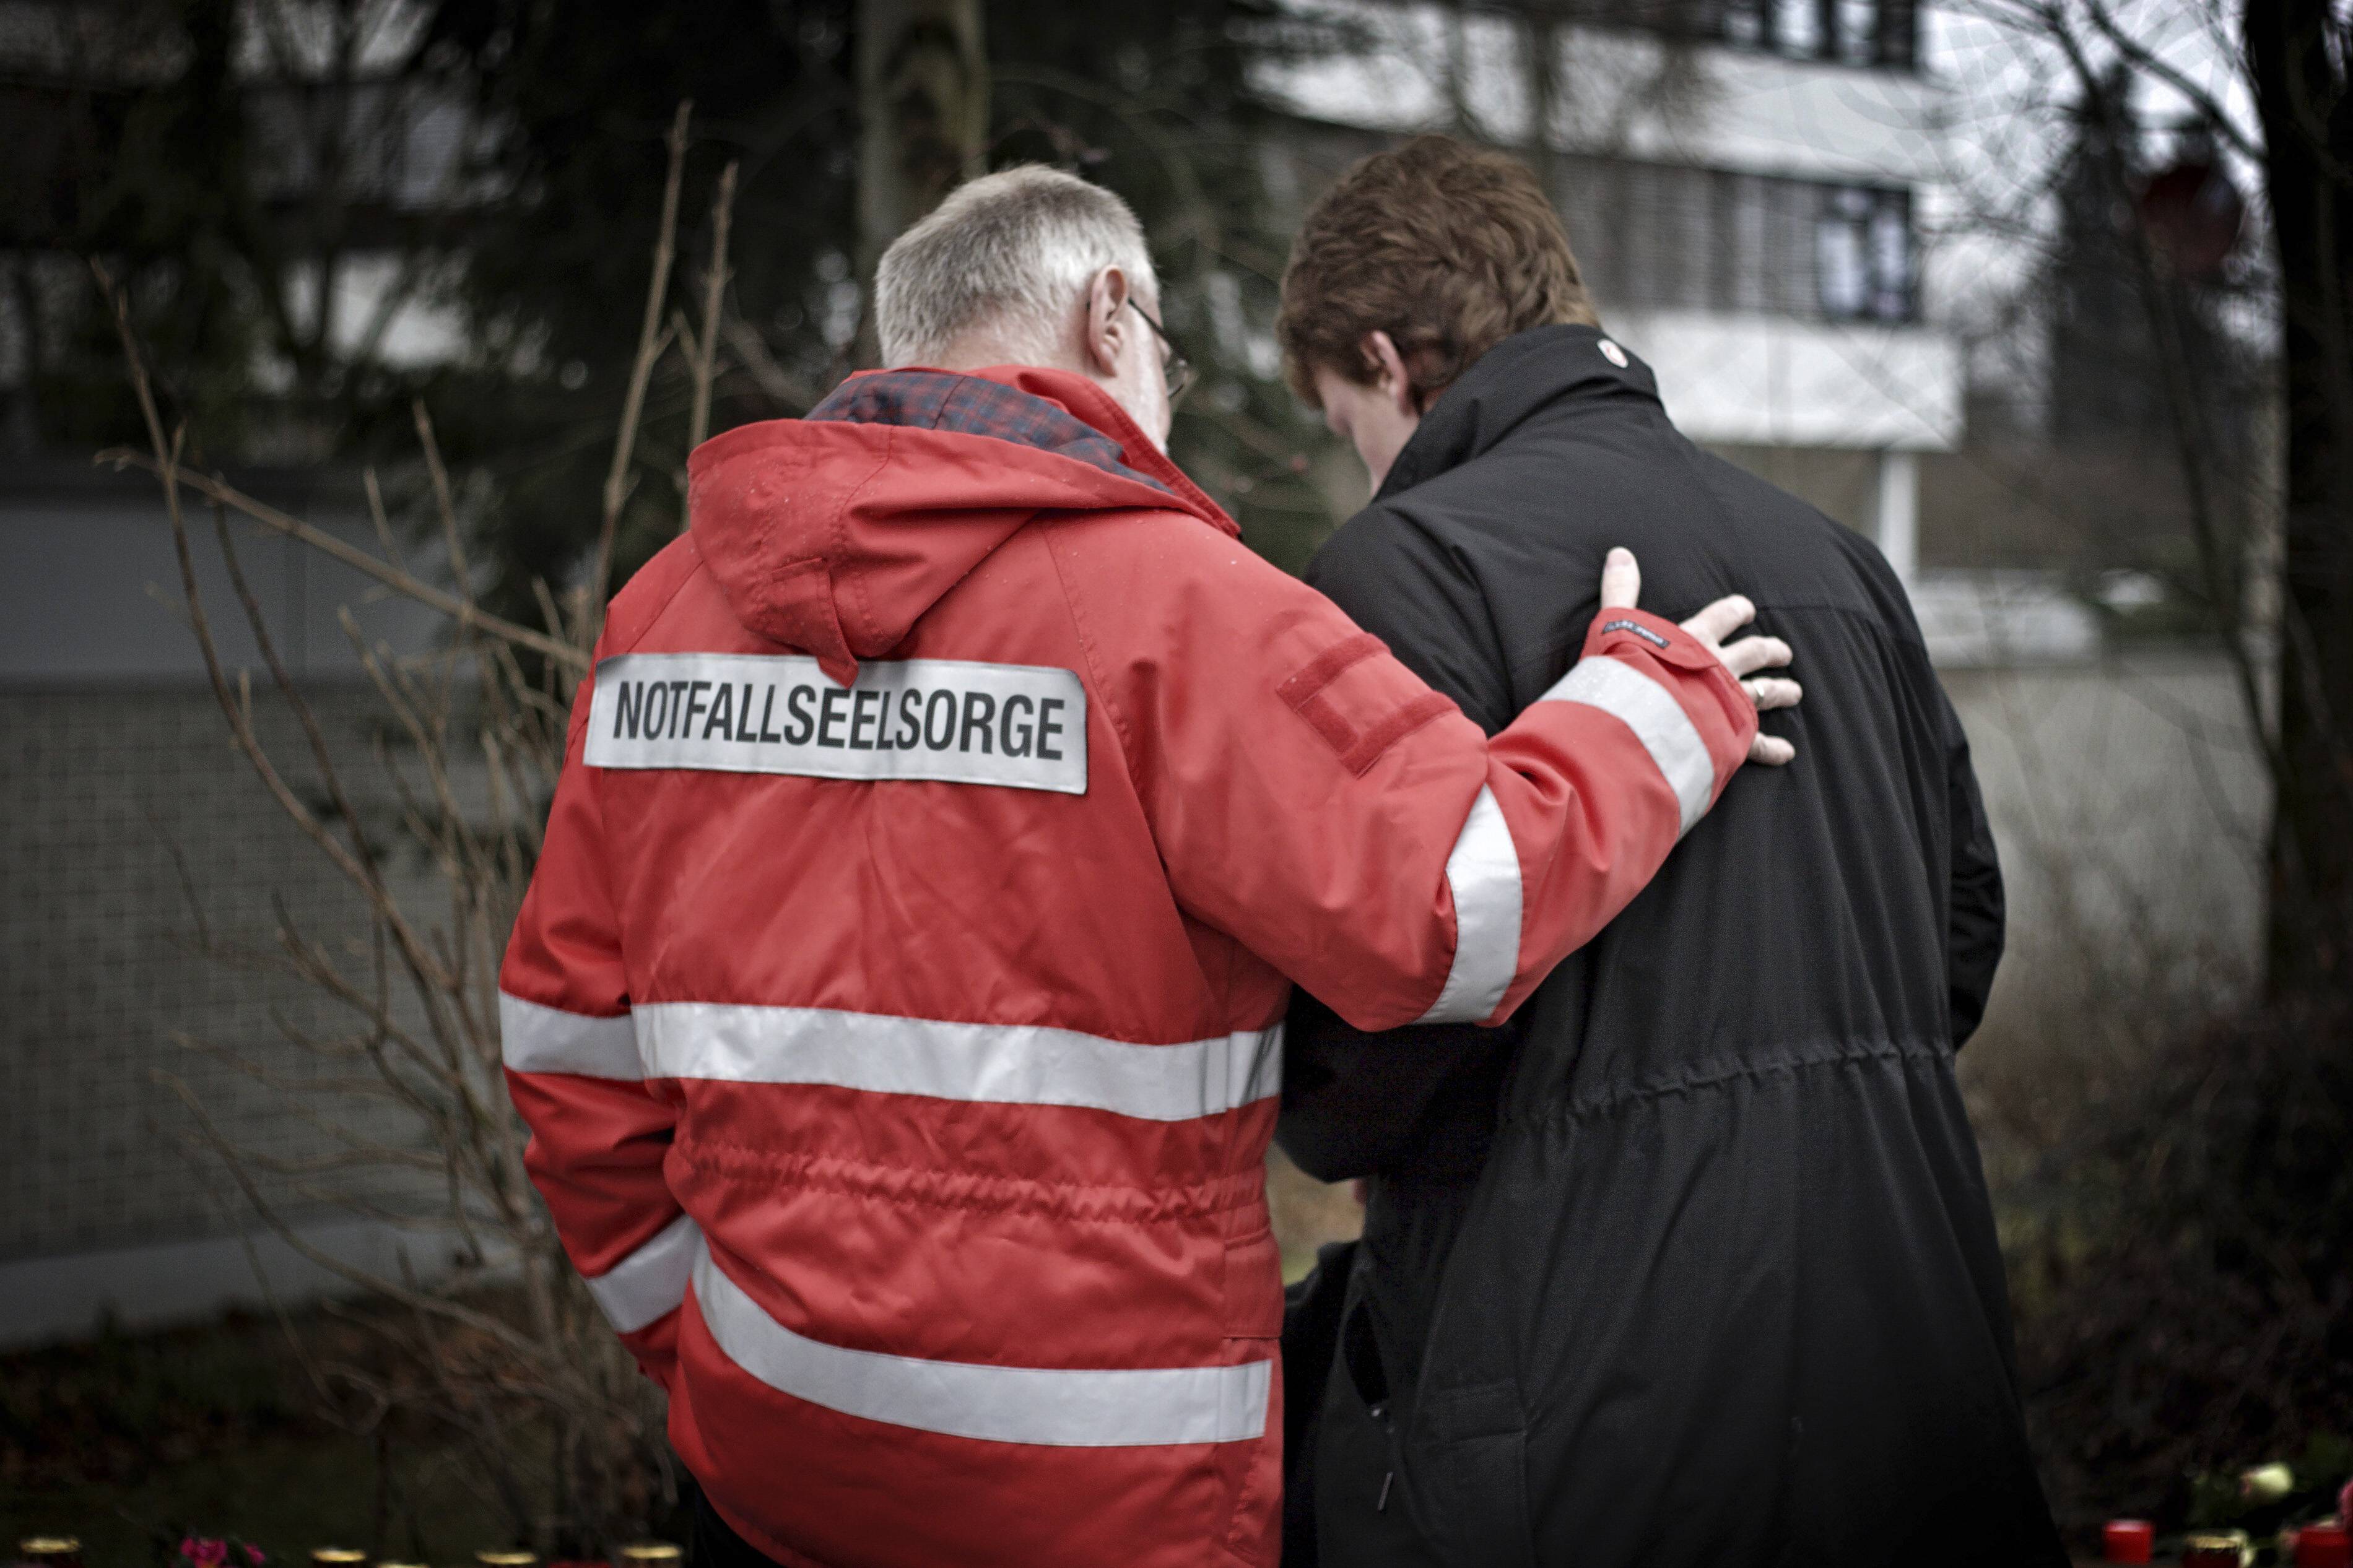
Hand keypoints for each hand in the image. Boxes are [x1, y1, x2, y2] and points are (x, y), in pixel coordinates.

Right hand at [1599, 546, 1798, 765]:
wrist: (1639, 719)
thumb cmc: (1625, 671)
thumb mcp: (1615, 624)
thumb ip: (1620, 590)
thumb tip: (1619, 552)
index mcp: (1696, 640)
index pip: (1723, 617)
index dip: (1737, 611)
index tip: (1747, 609)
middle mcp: (1720, 667)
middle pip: (1754, 653)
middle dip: (1769, 650)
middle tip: (1783, 652)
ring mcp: (1729, 702)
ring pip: (1764, 692)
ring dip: (1780, 691)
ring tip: (1794, 692)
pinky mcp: (1731, 736)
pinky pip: (1756, 743)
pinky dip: (1772, 748)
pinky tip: (1787, 752)